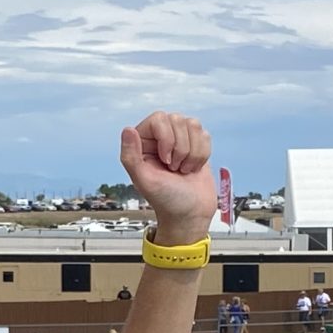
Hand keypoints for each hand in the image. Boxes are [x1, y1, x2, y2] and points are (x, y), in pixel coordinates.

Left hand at [120, 112, 214, 245]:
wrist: (190, 214)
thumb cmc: (166, 200)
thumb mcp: (144, 181)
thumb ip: (130, 156)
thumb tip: (127, 130)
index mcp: (143, 142)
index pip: (158, 119)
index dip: (166, 138)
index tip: (165, 161)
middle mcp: (160, 137)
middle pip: (178, 120)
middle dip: (181, 148)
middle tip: (174, 168)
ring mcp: (180, 140)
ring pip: (194, 125)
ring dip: (192, 152)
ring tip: (183, 169)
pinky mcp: (196, 146)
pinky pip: (205, 135)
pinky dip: (202, 155)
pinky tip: (193, 168)